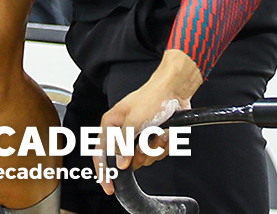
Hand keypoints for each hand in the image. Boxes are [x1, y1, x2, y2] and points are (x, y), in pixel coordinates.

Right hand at [97, 52, 201, 189]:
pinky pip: (156, 154)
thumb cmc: (153, 98)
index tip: (109, 186)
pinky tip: (165, 133)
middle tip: (146, 146)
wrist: (175, 91)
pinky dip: (163, 146)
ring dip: (154, 148)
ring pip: (143, 158)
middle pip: (126, 160)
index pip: (101, 153)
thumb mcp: (135, 121)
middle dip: (140, 155)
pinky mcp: (153, 139)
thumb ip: (124, 144)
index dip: (104, 171)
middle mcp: (123, 132)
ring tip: (159, 133)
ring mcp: (139, 136)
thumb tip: (119, 164)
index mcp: (111, 124)